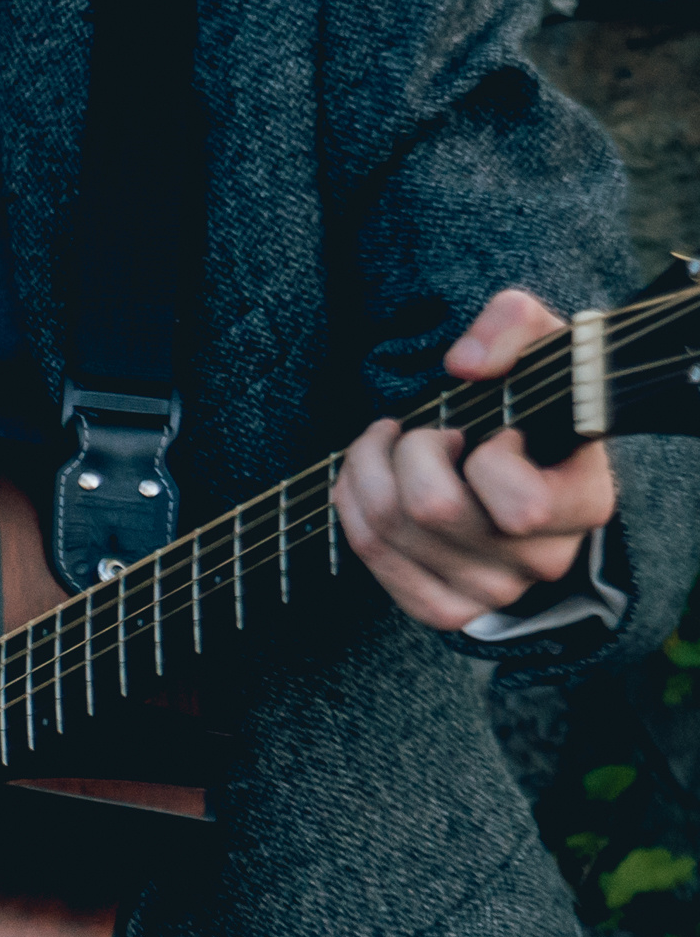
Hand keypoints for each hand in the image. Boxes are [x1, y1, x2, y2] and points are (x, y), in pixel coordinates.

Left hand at [337, 288, 616, 630]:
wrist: (526, 467)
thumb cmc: (533, 407)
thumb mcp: (541, 349)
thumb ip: (514, 329)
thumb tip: (464, 364)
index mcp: (584, 505)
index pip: (521, 506)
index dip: (488, 454)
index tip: (493, 431)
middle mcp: (543, 560)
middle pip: (432, 510)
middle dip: (407, 451)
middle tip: (421, 430)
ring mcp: (492, 591)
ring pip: (389, 532)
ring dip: (367, 471)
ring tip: (387, 443)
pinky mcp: (444, 608)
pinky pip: (372, 558)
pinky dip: (353, 506)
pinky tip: (367, 479)